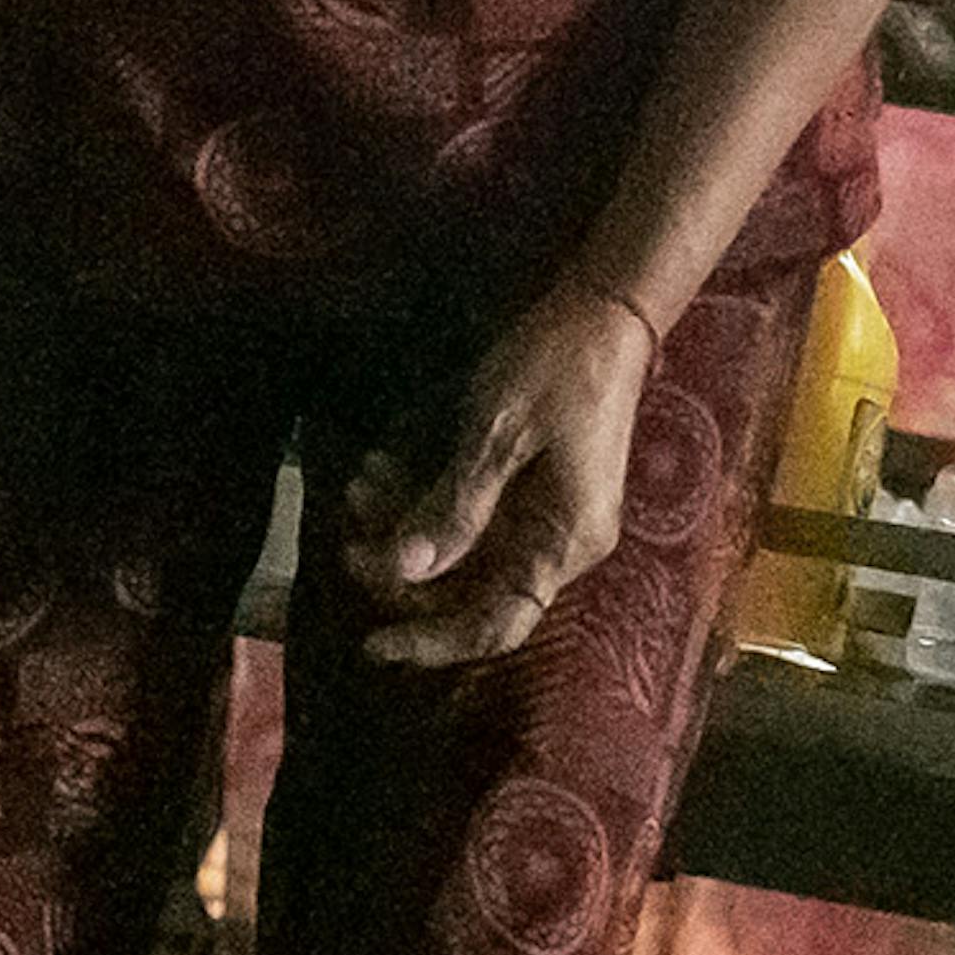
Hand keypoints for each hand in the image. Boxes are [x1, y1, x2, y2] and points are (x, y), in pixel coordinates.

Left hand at [348, 287, 655, 669]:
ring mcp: (548, 518)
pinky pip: (471, 517)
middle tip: (349, 538)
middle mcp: (562, 544)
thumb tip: (409, 572)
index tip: (373, 643)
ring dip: (406, 526)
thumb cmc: (557, 366)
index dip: (434, 642)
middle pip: (472, 593)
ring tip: (362, 487)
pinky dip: (426, 499)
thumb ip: (457, 506)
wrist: (604, 310)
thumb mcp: (498, 434)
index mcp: (566, 542)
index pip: (497, 624)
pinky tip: (387, 465)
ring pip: (462, 552)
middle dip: (404, 571)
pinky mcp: (532, 492)